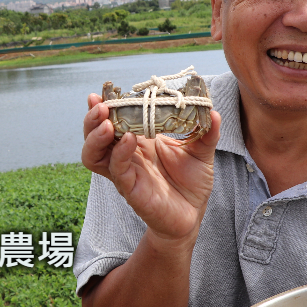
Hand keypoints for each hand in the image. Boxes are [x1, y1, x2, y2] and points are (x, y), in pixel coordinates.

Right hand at [81, 93, 220, 241]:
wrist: (193, 215)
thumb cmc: (191, 182)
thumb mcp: (201, 151)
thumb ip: (206, 131)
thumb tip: (214, 111)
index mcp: (138, 141)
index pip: (113, 120)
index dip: (105, 106)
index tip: (103, 91)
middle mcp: (126, 156)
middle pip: (95, 136)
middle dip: (92, 118)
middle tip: (100, 105)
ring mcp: (125, 173)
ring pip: (94, 156)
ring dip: (95, 137)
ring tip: (106, 122)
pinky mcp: (131, 190)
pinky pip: (117, 171)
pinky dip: (119, 154)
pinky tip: (129, 140)